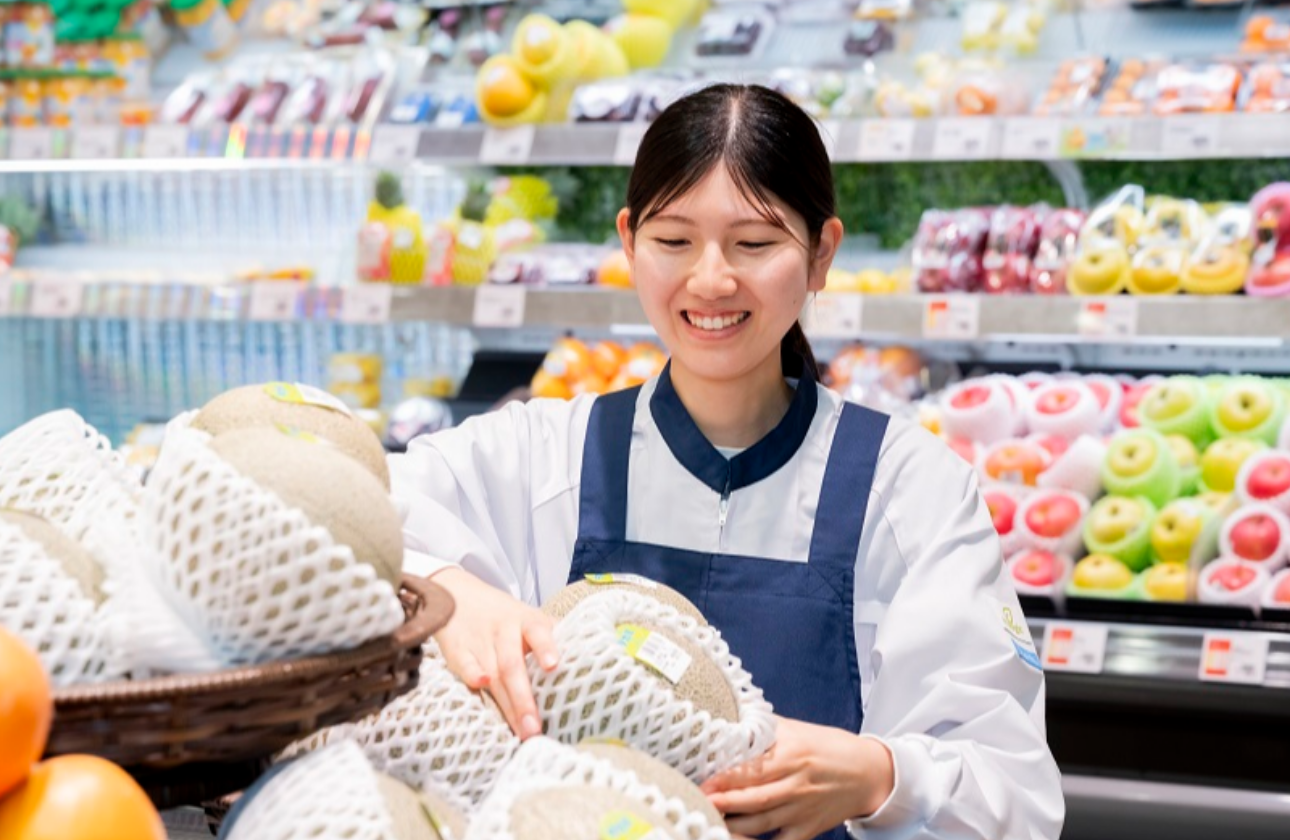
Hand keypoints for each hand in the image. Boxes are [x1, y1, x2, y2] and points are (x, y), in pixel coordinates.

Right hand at [428, 567, 558, 739]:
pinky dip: (471, 675)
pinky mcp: (458, 649)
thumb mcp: (530, 619)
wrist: (459, 595)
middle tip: (534, 728)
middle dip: (524, 699)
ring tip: (520, 731)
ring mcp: (480, 640)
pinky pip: (464, 665)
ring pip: (492, 673)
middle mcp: (504, 630)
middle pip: (513, 665)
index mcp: (527, 621)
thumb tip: (585, 664)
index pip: (538, 632)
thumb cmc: (506, 617)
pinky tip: (480, 686)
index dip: (545, 648)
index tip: (553, 666)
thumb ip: (553, 639)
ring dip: (506, 704)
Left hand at [701, 717, 893, 839]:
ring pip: (762, 822)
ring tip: (709, 820)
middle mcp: (797, 783)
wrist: (868, 773)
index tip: (704, 779)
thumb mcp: (798, 730)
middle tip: (699, 800)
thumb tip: (730, 718)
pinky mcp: (808, 829)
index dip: (727, 776)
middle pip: (755, 797)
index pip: (754, 767)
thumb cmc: (829, 747)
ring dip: (733, 824)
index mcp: (793, 754)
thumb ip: (765, 728)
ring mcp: (802, 809)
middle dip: (724, 802)